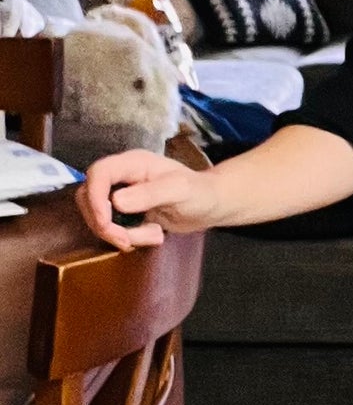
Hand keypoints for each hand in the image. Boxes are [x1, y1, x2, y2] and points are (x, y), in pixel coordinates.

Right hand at [77, 149, 219, 250]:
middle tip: (126, 240)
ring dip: (121, 234)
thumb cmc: (200, 192)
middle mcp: (122, 177)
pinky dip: (131, 238)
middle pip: (89, 196)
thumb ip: (150, 194)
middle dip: (103, 223)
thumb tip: (116, 202)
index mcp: (132, 164)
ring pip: (98, 216)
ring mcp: (122, 194)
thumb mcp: (179, 191)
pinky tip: (155, 235)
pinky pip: (114, 228)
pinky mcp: (126, 213)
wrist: (211, 206)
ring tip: (154, 236)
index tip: (105, 222)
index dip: (94, 198)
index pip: (98, 173)